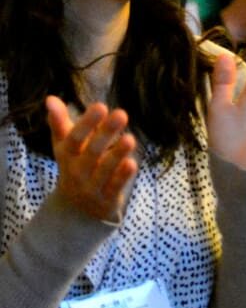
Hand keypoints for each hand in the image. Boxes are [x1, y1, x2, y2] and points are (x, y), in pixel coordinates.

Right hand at [45, 97, 137, 221]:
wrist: (76, 208)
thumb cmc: (75, 165)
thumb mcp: (65, 146)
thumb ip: (59, 123)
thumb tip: (50, 98)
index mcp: (67, 155)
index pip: (74, 138)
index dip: (86, 123)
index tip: (101, 106)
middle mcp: (77, 171)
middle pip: (91, 152)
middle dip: (105, 133)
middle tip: (121, 113)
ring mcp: (91, 187)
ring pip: (104, 170)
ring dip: (117, 155)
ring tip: (130, 139)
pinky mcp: (107, 199)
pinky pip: (114, 187)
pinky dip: (122, 177)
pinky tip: (132, 163)